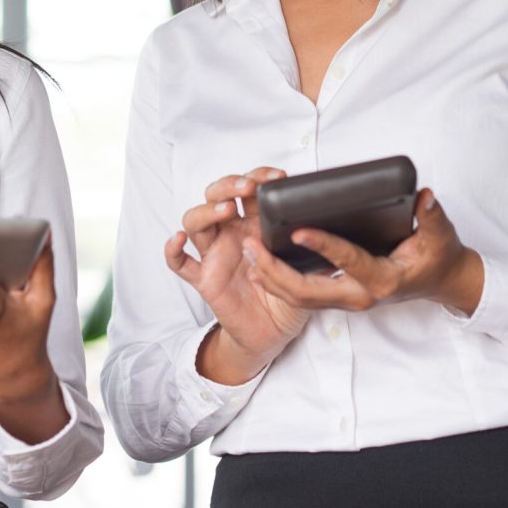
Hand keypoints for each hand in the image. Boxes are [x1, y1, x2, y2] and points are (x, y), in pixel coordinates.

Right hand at [166, 168, 307, 384]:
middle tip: (248, 186)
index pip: (248, 188)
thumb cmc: (288, 293)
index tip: (277, 177)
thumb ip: (313, 246)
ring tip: (227, 209)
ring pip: (195, 221)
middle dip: (229, 185)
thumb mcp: (307, 264)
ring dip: (207, 210)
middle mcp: (230, 232)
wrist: (274, 331)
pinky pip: (180, 263)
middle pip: (215, 195)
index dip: (258, 176)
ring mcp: (214, 253)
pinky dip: (173, 250)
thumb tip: (334, 226)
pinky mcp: (204, 278)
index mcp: (253, 223)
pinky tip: (179, 239)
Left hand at [242, 189, 483, 314]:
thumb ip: (431, 215)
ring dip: (270, 278)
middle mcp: (361, 295)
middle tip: (251, 246)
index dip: (322, 245)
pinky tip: (257, 268)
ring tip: (247, 253)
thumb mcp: (440, 234)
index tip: (296, 229)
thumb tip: (424, 196)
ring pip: (300, 298)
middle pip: (309, 291)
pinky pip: (303, 296)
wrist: (443, 282)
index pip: (347, 260)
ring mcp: (349, 300)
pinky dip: (278, 284)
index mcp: (383, 278)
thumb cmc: (439, 255)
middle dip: (275, 271)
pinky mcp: (340, 296)